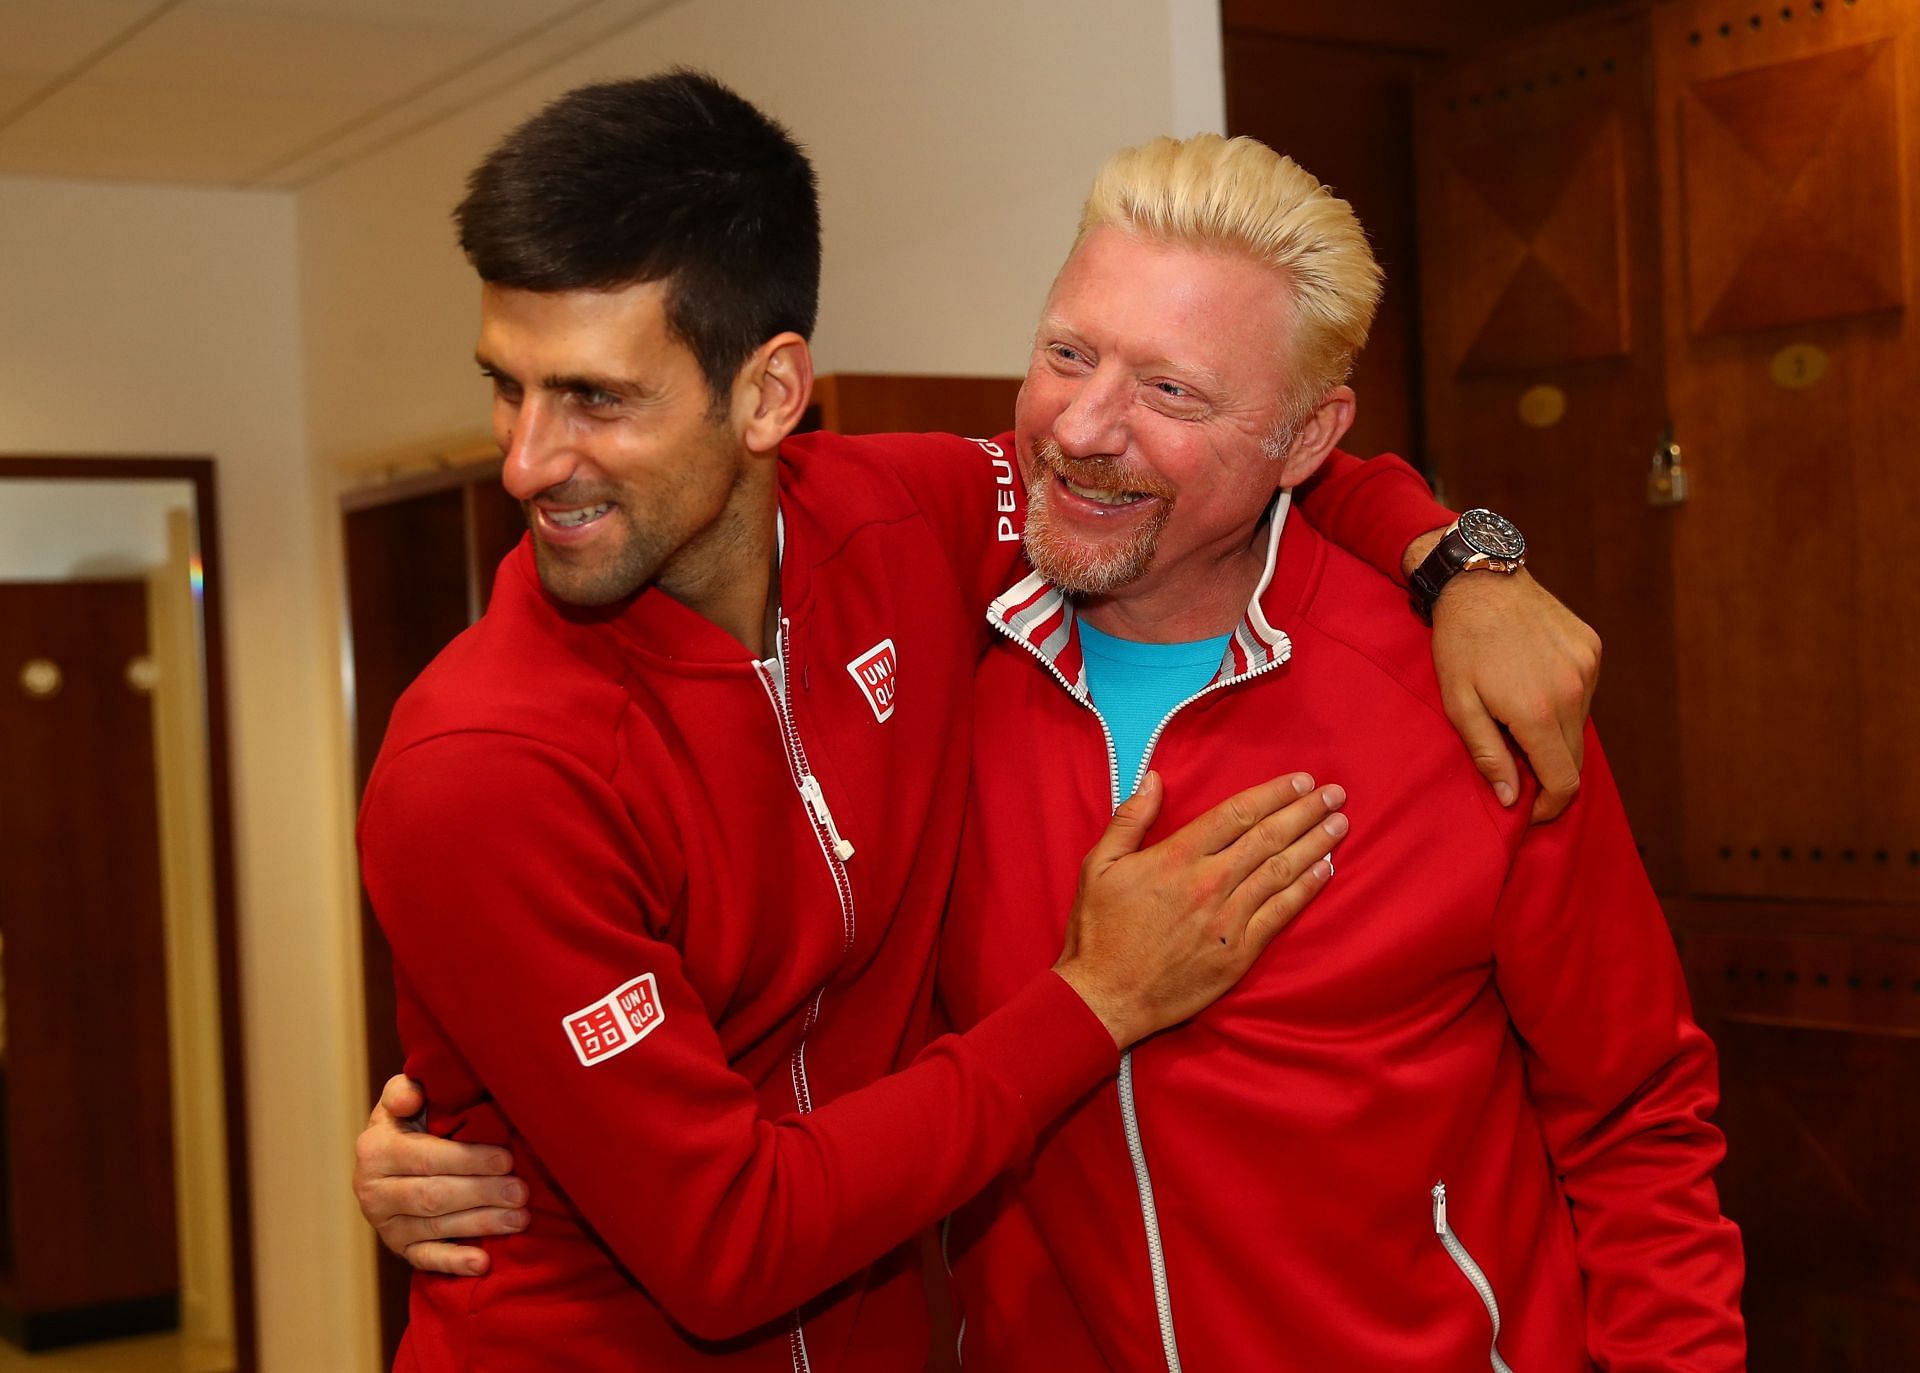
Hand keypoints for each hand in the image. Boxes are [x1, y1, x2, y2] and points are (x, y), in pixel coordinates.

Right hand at [353, 1074, 528, 1275]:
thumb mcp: (404, 1098)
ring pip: (435, 1228)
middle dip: (482, 1194)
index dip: (469, 1160)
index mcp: (375, 1150)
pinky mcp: (399, 1249)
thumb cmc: (413, 1119)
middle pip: (433, 1196)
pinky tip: (483, 1263)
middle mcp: (372, 1191)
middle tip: (522, 1192)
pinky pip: (425, 1260)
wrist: (393, 1156)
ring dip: (481, 1224)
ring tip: (520, 1218)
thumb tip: (411, 1098)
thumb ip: (404, 1089)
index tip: (507, 1159)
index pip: (426, 1158)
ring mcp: (385, 1225)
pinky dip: (454, 1263)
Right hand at [1054, 772, 1346, 1047]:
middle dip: (1305, 812)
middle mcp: (1208, 882)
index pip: (1237, 813)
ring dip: (1315, 844)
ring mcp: (1227, 919)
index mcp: (1176, 857)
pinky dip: (1306, 889)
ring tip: (1340, 824)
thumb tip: (1155, 779)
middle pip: (1268, 837)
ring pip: (1281, 871)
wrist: (1104, 997)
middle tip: (1334, 794)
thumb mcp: (1099, 866)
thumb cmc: (1098, 931)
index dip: (1273, 793)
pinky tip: (1325, 870)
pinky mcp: (1238, 952)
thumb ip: (1130, 819)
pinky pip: (1280, 913)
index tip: (1300, 781)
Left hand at [1409, 527, 1599, 820]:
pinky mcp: (1592, 648)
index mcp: (1537, 711)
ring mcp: (1587, 666)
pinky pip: (1585, 693)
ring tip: (1518, 716)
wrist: (1479, 580)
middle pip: (1575, 757)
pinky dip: (1564, 702)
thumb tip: (1512, 799)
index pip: (1563, 780)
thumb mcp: (1458, 704)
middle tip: (1517, 766)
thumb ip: (1488, 755)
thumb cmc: (1459, 643)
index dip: (1550, 806)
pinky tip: (1533, 684)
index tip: (1531, 811)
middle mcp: (1572, 690)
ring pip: (1581, 725)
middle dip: (1550, 772)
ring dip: (1556, 735)